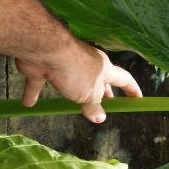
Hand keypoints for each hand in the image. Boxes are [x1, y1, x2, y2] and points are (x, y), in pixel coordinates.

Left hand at [16, 39, 142, 122]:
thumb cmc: (75, 71)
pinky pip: (40, 83)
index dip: (133, 90)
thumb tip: (100, 117)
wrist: (45, 51)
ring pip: (70, 81)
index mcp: (104, 70)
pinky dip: (35, 93)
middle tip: (106, 105)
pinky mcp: (44, 68)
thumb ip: (94, 106)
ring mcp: (65, 65)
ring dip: (71, 93)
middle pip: (98, 81)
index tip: (138, 99)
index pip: (125, 79)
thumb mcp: (90, 94)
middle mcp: (87, 65)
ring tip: (72, 106)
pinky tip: (29, 103)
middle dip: (102, 93)